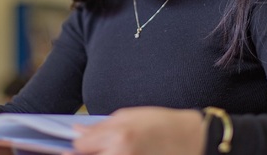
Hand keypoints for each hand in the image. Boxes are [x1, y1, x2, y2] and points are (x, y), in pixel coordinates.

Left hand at [68, 107, 204, 154]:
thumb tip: (76, 133)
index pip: (80, 147)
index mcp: (118, 137)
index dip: (80, 145)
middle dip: (89, 154)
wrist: (190, 139)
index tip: (84, 143)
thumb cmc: (162, 124)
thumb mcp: (128, 115)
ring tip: (113, 150)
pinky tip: (121, 153)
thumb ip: (99, 127)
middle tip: (94, 150)